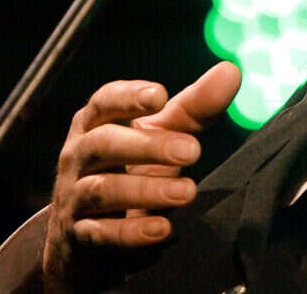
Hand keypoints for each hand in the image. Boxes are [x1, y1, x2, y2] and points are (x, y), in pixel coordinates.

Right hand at [42, 61, 240, 293]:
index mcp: (95, 123)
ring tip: (188, 192)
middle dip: (148, 146)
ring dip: (146, 190)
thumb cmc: (134, 166)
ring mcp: (75, 196)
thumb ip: (195, 106)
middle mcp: (79, 156)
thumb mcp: (164, 134)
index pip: (104, 101)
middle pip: (104, 143)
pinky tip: (163, 229)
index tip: (160, 95)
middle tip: (193, 150)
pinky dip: (131, 232)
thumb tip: (232, 71)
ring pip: (102, 189)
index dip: (128, 96)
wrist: (94, 231)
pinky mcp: (80, 235)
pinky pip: (101, 234)